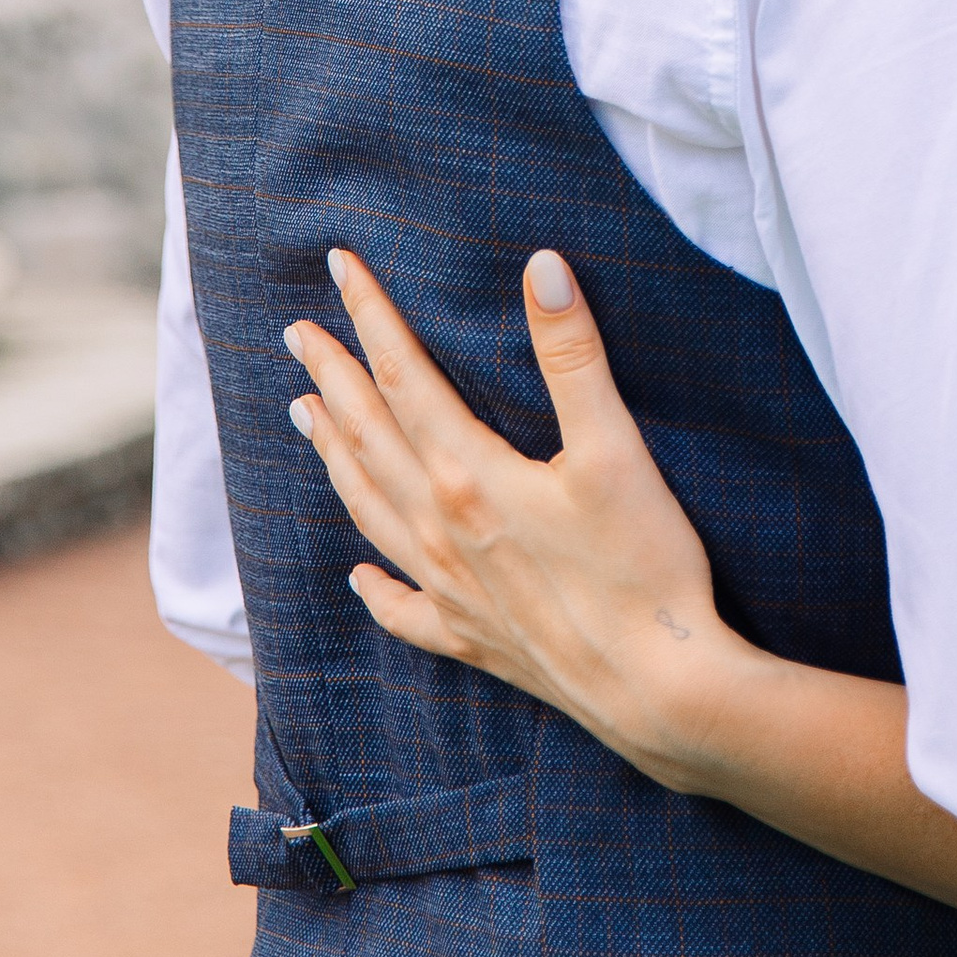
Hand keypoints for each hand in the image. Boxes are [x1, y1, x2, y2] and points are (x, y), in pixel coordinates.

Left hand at [286, 247, 749, 788]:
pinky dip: (375, 589)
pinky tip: (357, 578)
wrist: (659, 690)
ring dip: (333, 458)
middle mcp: (442, 531)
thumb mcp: (616, 447)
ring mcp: (451, 591)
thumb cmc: (643, 567)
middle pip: (370, 438)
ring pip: (370, 511)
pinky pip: (404, 611)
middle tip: (297, 334)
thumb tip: (541, 267)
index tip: (339, 267)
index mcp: (470, 475)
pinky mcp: (474, 640)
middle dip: (332, 378)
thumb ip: (574, 355)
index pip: (403, 377)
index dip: (371, 317)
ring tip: (302, 419)